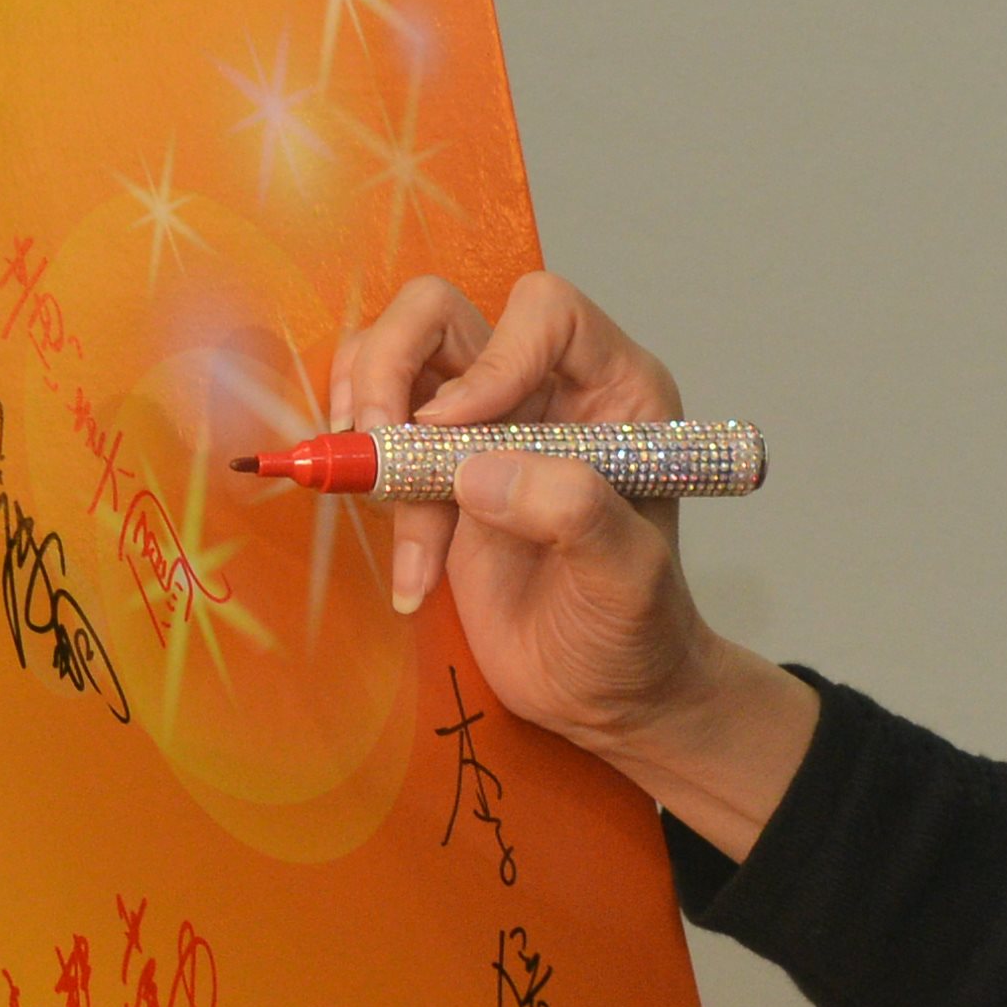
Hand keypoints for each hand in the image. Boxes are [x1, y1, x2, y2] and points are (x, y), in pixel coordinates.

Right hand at [327, 270, 815, 848]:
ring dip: (367, 426)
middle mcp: (542, 390)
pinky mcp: (436, 477)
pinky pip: (375, 446)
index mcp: (613, 390)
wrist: (604, 694)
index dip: (495, 357)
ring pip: (390, 363)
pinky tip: (415, 581)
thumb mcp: (629, 578)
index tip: (457, 428)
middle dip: (389, 366)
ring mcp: (481, 429)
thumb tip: (476, 471)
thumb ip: (575, 512)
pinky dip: (372, 501)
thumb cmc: (638, 631)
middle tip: (375, 437)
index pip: (544, 312)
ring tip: (386, 504)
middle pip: (437, 313)